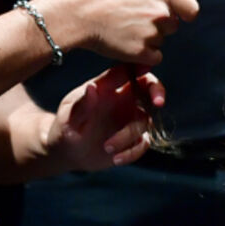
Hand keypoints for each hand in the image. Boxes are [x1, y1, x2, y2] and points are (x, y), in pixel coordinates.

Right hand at [44, 0, 198, 64]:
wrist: (76, 14)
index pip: (191, 8)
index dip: (185, 13)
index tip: (180, 17)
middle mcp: (161, 13)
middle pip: (173, 26)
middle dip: (159, 24)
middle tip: (134, 20)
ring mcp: (152, 33)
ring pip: (160, 41)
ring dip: (148, 39)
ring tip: (123, 29)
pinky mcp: (141, 52)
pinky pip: (153, 57)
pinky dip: (143, 55)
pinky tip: (125, 44)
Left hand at [46, 67, 165, 169]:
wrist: (66, 151)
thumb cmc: (65, 126)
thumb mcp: (68, 116)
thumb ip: (81, 104)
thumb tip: (92, 87)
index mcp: (108, 87)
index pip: (129, 70)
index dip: (141, 67)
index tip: (146, 69)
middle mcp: (123, 101)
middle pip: (148, 88)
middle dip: (157, 91)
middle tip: (159, 102)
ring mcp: (129, 120)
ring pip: (144, 121)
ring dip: (128, 135)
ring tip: (107, 147)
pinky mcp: (132, 141)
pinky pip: (143, 144)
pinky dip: (132, 152)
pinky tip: (116, 159)